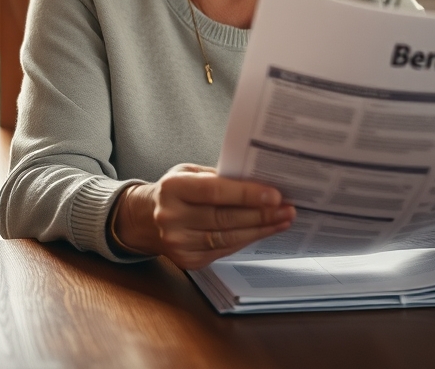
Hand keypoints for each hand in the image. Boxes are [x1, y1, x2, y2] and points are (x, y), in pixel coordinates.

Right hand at [111, 164, 295, 269]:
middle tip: (287, 208)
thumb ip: (219, 177)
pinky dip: (246, 240)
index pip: (215, 192)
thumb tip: (259, 182)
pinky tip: (262, 231)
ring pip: (228, 238)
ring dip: (260, 230)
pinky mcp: (187, 260)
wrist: (147, 219)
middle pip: (225, 218)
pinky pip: (224, 250)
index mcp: (172, 188)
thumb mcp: (190, 173)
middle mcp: (171, 217)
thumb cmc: (175, 191)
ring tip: (282, 220)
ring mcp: (178, 243)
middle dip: (261, 214)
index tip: (275, 195)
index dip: (246, 194)